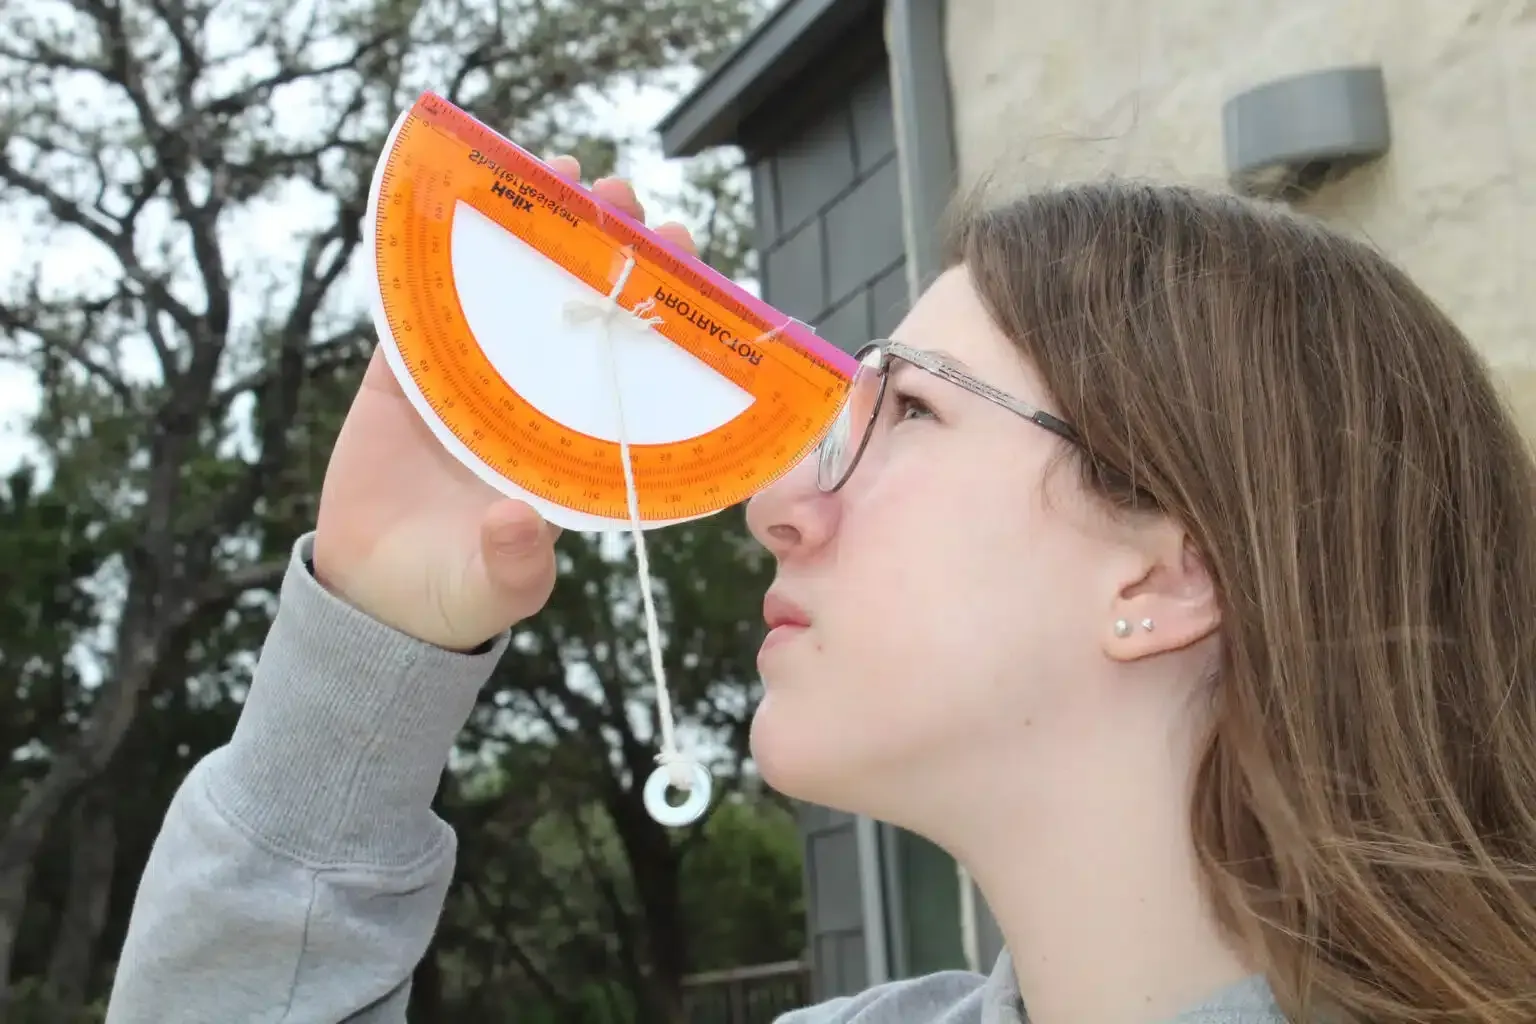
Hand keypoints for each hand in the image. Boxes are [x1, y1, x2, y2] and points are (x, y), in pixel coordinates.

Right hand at [313, 155, 700, 649]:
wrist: (375, 598)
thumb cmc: (459, 594)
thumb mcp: (498, 587)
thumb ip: (515, 563)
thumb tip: (519, 522)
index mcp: (579, 441)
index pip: (634, 362)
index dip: (659, 311)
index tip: (681, 259)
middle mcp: (538, 399)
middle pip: (582, 309)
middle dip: (605, 248)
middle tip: (621, 198)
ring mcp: (474, 379)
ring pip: (512, 290)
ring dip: (534, 231)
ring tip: (556, 174)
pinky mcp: (409, 374)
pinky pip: (421, 307)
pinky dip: (433, 257)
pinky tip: (455, 202)